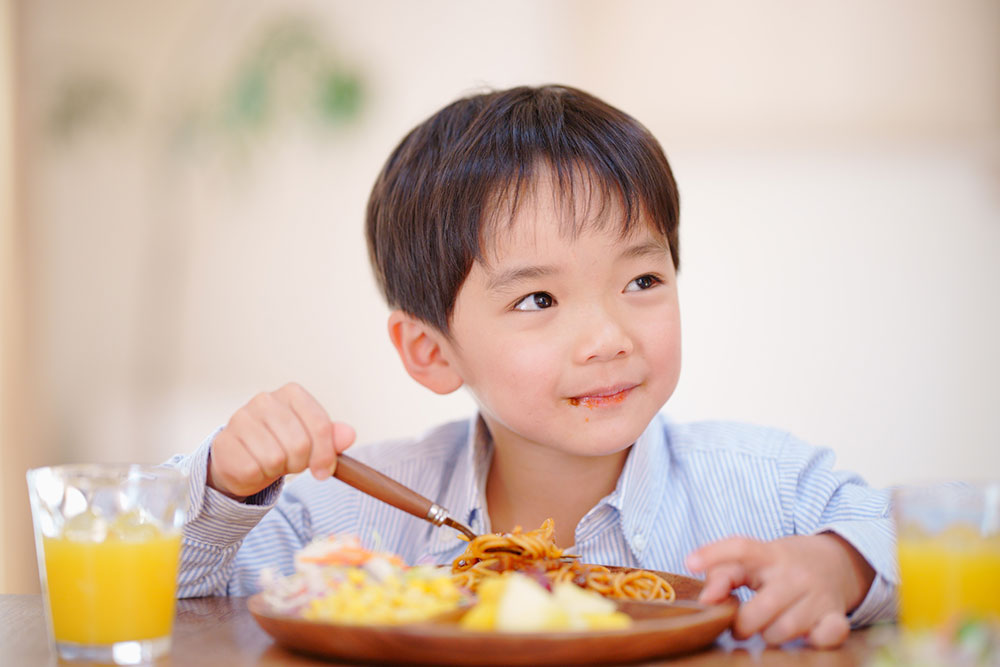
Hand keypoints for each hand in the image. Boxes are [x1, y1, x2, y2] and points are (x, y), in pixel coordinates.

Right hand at [207, 383, 355, 500]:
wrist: (242, 458)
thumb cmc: (281, 445)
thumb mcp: (311, 440)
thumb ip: (331, 438)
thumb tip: (349, 435)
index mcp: (291, 394)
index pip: (320, 425)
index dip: (326, 454)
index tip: (324, 470)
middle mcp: (264, 400)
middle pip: (300, 444)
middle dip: (300, 463)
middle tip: (292, 464)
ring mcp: (240, 418)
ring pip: (275, 458)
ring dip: (277, 471)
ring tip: (271, 463)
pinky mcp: (223, 442)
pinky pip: (252, 470)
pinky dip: (257, 477)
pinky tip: (254, 467)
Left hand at [685, 534, 874, 647]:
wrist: (837, 561)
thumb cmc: (782, 565)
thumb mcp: (753, 561)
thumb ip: (723, 574)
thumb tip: (705, 600)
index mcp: (770, 554)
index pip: (740, 547)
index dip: (713, 554)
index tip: (690, 563)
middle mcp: (794, 573)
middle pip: (759, 610)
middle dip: (742, 625)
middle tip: (740, 624)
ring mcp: (818, 595)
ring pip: (783, 631)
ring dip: (770, 635)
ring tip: (769, 626)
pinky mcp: (836, 615)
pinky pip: (825, 636)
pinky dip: (812, 641)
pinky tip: (804, 634)